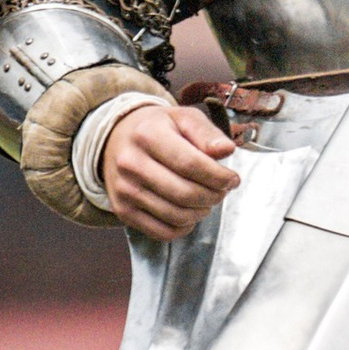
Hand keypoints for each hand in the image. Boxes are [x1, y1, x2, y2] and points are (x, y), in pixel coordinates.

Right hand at [101, 102, 239, 238]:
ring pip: (175, 215)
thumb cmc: (157, 128)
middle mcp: (131, 164)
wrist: (116, 139)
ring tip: (207, 199)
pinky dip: (183, 227)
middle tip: (222, 191)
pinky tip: (190, 213)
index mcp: (147, 135)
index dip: (219, 176)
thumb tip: (227, 150)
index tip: (233, 179)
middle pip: (185, 193)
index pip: (191, 164)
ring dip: (201, 212)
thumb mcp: (183, 118)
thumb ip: (207, 133)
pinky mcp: (122, 211)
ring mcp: (124, 190)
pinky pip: (161, 232)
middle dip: (213, 196)